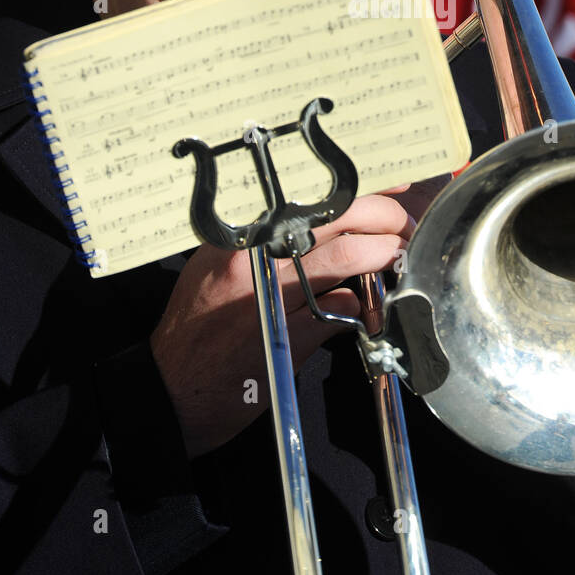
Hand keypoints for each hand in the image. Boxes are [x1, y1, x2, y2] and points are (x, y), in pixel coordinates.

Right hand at [149, 190, 415, 458]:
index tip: (392, 184)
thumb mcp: (216, 268)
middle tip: (406, 227)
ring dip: (385, 254)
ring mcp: (272, 295)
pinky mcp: (287, 337)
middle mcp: (255, 256)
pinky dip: (362, 306)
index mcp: (238, 234)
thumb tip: (324, 226)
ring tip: (399, 257)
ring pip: (347, 256)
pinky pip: (339, 310)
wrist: (169, 391)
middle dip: (386, 217)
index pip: (310, 194)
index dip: (359, 186)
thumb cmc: (194, 328)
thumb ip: (262, 245)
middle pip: (338, 217)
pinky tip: (369, 308)